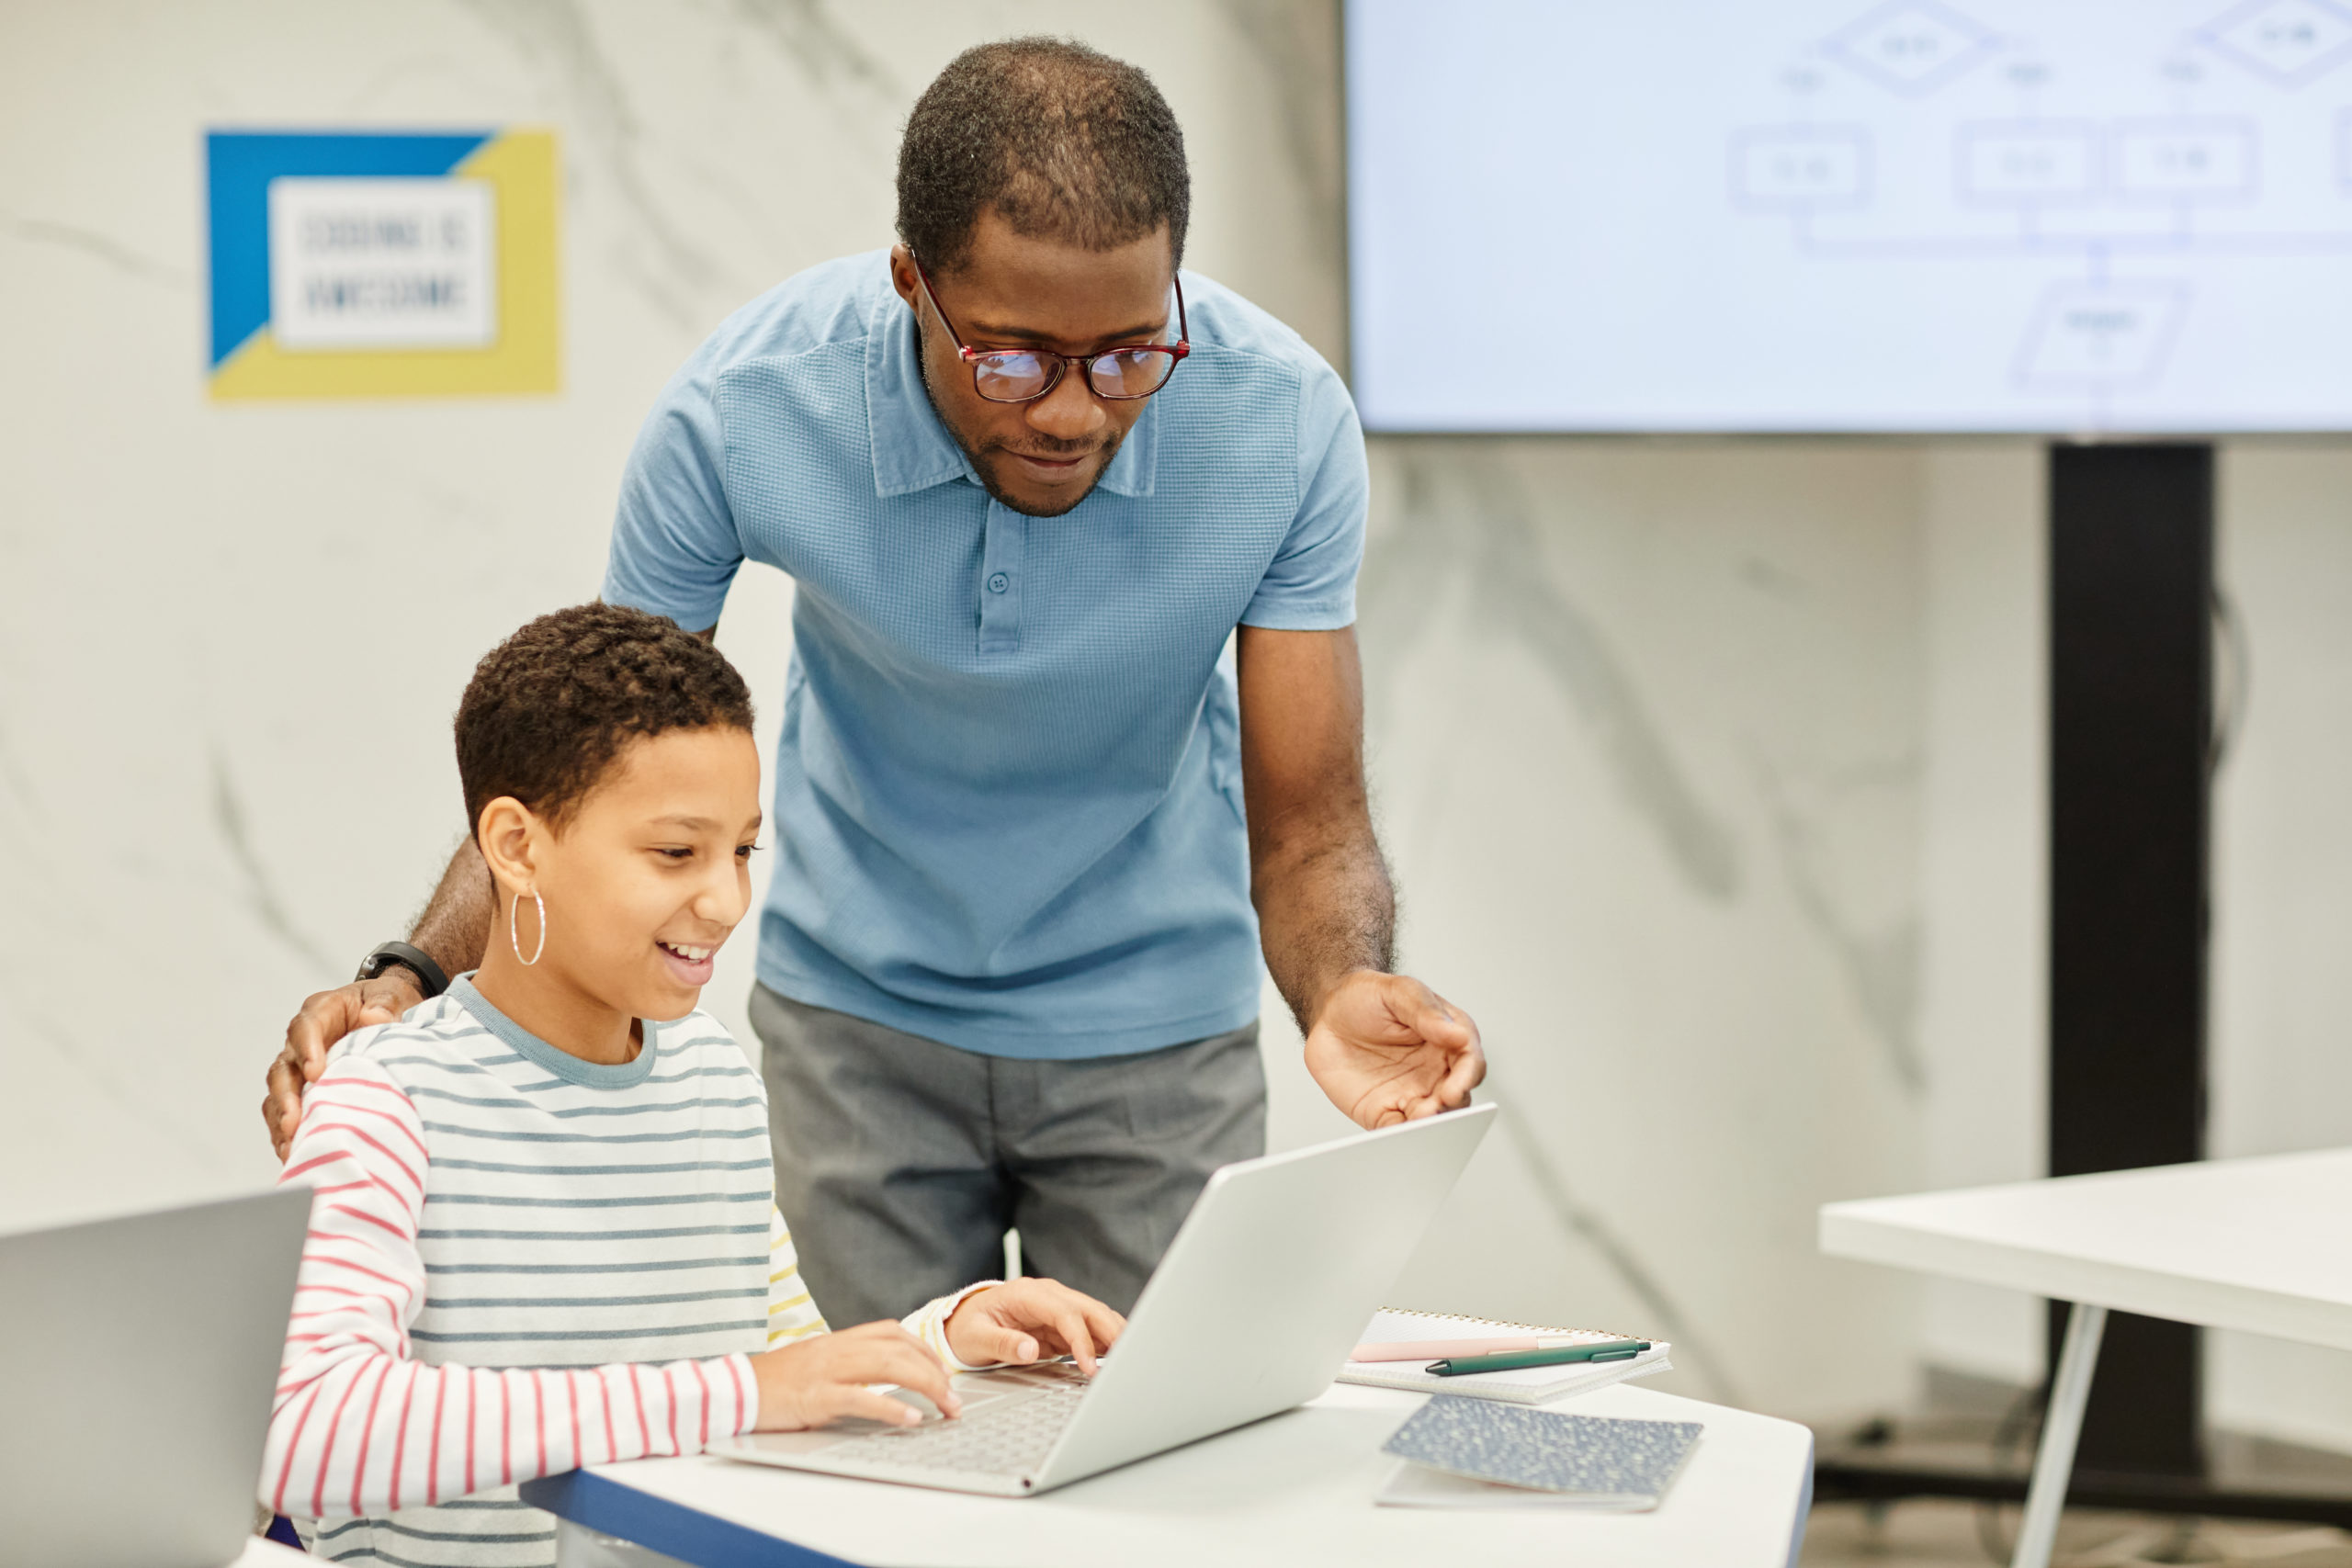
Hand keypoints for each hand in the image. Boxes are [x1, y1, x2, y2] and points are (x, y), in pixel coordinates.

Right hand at [264, 974, 424, 1159]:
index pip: (305, 1028)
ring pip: (280, 1094)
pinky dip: (289, 1133)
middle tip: (293, 1120)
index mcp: (322, 1012)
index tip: (315, 1073)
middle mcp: (303, 1041)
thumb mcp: (391, 996)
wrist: (389, 1014)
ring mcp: (299, 1067)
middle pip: (284, 1068)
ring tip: (291, 1146)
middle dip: (287, 1097)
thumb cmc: (385, 1003)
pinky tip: (297, 1152)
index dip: (306, 1050)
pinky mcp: (303, 1090)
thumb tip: (375, 1019)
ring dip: (283, 1121)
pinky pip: (286, 1112)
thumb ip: (384, 1005)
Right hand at [748, 1320, 960, 1429]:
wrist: (733, 1390)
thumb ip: (848, 1366)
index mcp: (838, 1340)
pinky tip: (911, 1419)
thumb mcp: (817, 1365)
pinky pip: (861, 1399)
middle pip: (900, 1349)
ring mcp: (827, 1371)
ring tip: (945, 1407)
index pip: (893, 1332)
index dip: (924, 1349)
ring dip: (926, 1387)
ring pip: (889, 1367)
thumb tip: (882, 1378)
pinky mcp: (816, 1397)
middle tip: (955, 1398)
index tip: (943, 1370)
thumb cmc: (775, 1383)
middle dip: (935, 1372)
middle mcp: (837, 1349)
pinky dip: (891, 1407)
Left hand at [944, 1278, 1126, 1375]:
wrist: (962, 1323)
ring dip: (1115, 1336)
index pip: (1066, 1313)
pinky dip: (1106, 1343)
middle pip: (1090, 1309)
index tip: (1089, 1367)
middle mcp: (1048, 1296)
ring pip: (1096, 1317)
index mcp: (1027, 1294)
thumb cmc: (967, 1328)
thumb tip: (1031, 1351)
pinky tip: (1117, 1357)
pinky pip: (1090, 1331)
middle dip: (1112, 1332)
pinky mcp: (1062, 1324)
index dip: (1081, 1339)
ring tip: (1130, 1360)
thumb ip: (1003, 1343)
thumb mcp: (976, 1338)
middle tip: (1128, 1360)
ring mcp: (1058, 1307)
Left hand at [1302, 970, 1484, 1129]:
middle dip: (1452, 1107)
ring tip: (1418, 1122)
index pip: (1470, 1062)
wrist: (1328, 1014)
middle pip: (1457, 1097)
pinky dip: (1401, 1137)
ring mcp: (1412, 1093)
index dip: (1467, 1076)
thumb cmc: (1367, 997)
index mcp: (1448, 1040)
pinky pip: (1398, 1130)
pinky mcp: (1386, 1111)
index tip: (1456, 1086)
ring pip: (1433, 1119)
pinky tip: (1397, 1135)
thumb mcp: (1398, 991)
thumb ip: (1426, 1011)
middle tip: (1438, 1107)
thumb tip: (1458, 1034)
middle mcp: (1436, 1071)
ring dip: (1430, 1125)